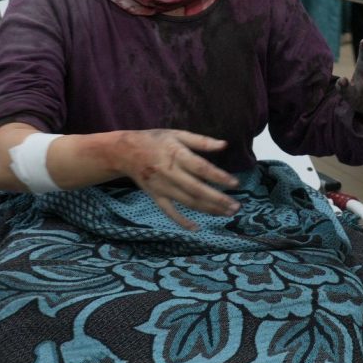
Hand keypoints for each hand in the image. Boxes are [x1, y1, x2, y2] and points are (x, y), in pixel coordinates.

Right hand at [110, 129, 239, 230]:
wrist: (125, 151)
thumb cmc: (155, 140)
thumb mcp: (177, 134)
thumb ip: (201, 141)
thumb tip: (224, 145)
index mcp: (177, 155)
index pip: (201, 168)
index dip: (219, 177)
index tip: (236, 184)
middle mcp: (170, 173)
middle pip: (197, 189)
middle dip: (218, 199)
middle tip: (236, 207)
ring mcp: (162, 187)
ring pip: (187, 202)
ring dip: (208, 209)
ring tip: (226, 213)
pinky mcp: (155, 196)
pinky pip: (169, 211)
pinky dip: (181, 221)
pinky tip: (195, 228)